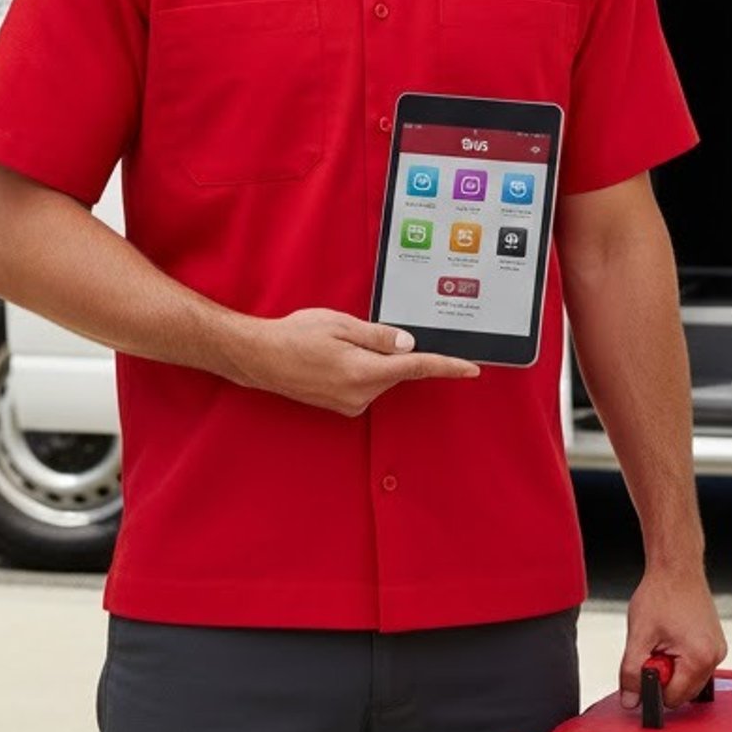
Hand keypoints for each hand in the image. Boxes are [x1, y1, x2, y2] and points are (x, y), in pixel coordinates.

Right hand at [229, 309, 477, 416]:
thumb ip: (378, 336)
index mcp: (364, 371)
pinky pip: (365, 384)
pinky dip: (360, 369)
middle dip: (389, 350)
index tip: (471, 368)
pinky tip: (334, 358)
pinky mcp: (342, 407)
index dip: (447, 367)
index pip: (416, 368)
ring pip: (380, 377)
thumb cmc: (296, 336)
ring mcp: (350, 404)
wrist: (260, 358)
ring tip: (334, 345)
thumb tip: (408, 344)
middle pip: (396, 370)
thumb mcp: (340, 324)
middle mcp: (360, 394)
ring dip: (370, 359)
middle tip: (354, 333)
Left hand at [617, 566, 726, 712]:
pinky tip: (673, 636)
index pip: (672, 699)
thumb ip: (632, 672)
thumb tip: (630, 700)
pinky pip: (695, 665)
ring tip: (664, 639)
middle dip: (664, 675)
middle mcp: (715, 657)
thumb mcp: (639, 635)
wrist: (676, 567)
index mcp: (699, 658)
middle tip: (655, 646)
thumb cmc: (661, 593)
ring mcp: (717, 650)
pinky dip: (681, 658)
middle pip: (683, 692)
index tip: (647, 662)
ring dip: (672, 666)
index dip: (653, 685)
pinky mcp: (715, 644)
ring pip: (689, 680)